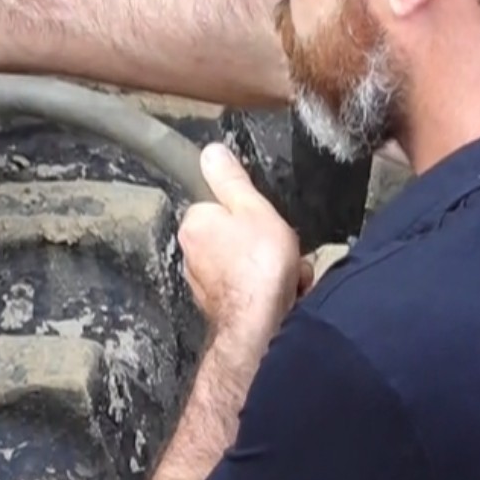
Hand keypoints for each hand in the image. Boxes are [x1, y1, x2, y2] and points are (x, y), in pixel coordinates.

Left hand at [176, 143, 309, 341]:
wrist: (261, 326)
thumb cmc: (258, 266)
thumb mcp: (252, 208)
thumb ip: (231, 180)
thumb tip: (211, 153)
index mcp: (195, 224)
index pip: (221, 205)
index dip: (249, 211)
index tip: (263, 220)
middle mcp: (192, 253)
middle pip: (238, 235)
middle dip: (266, 243)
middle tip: (281, 250)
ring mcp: (205, 281)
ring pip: (248, 262)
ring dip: (273, 267)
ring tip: (287, 276)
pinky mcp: (222, 305)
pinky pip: (251, 287)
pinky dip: (269, 290)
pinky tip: (284, 295)